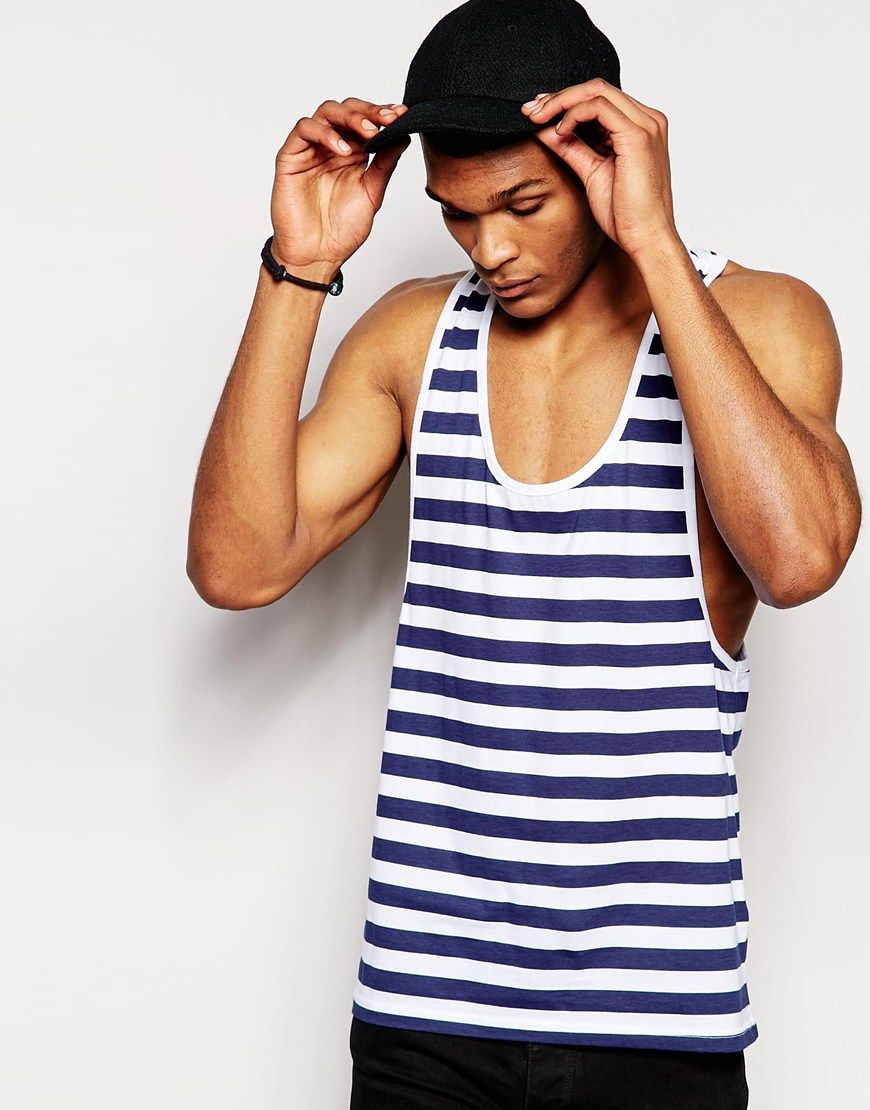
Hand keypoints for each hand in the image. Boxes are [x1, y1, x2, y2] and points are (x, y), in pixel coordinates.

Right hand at [270, 98, 410, 276]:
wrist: (317, 256)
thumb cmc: (341, 231)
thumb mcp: (372, 193)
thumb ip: (385, 164)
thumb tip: (403, 135)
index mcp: (351, 153)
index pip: (365, 121)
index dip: (383, 114)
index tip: (403, 114)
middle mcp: (330, 147)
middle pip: (347, 109)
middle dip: (370, 111)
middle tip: (388, 119)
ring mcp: (310, 150)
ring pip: (326, 112)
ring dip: (350, 117)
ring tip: (369, 132)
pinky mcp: (290, 157)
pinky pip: (304, 130)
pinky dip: (325, 134)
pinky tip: (342, 150)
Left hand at [520, 79, 678, 259]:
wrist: (645, 238)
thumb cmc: (626, 214)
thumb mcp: (591, 173)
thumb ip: (571, 148)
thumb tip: (545, 130)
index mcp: (640, 128)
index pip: (600, 99)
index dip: (566, 101)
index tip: (538, 113)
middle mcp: (647, 120)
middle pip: (596, 88)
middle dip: (558, 97)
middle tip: (530, 110)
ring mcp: (645, 125)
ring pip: (596, 91)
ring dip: (561, 101)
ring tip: (538, 118)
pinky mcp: (637, 136)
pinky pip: (599, 107)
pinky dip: (574, 114)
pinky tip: (560, 131)